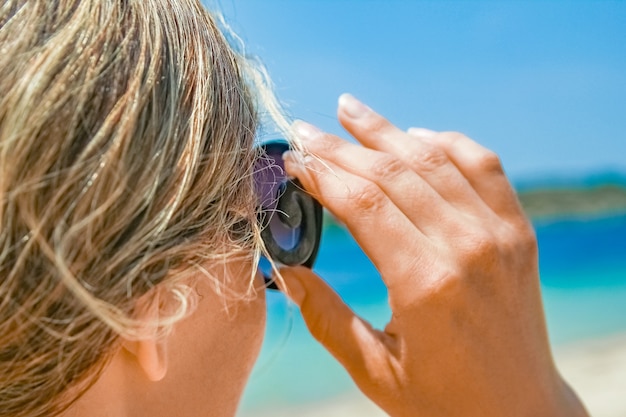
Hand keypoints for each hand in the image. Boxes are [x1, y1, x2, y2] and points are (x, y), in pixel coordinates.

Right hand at [278, 94, 588, 416]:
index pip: (362, 205)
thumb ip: (325, 317)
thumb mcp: (374, 370)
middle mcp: (465, 248)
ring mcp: (497, 234)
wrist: (520, 411)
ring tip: (351, 110)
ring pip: (435, 159)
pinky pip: (484, 166)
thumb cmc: (443, 400)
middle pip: (392, 172)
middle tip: (306, 130)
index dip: (321, 175)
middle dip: (341, 147)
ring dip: (389, 130)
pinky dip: (448, 142)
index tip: (293, 159)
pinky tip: (416, 135)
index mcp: (425, 284)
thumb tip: (283, 271)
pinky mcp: (517, 231)